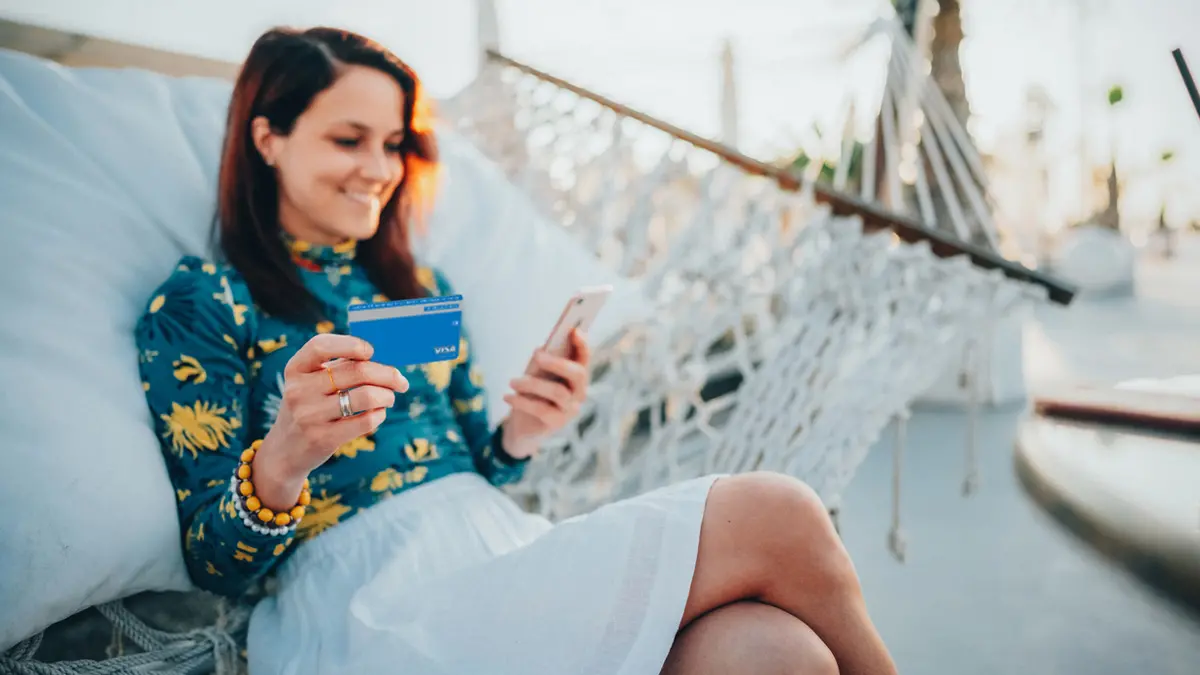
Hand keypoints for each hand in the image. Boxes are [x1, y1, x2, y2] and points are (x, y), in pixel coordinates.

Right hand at [253, 334, 408, 509]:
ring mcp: (309, 415)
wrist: (285, 451)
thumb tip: (381, 360)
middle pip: (357, 371)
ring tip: (389, 398)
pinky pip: (366, 421)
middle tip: (400, 381)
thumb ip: (338, 367)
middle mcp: (298, 390)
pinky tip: (378, 414)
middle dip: (387, 374)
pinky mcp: (323, 438)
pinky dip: (379, 415)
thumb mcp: (310, 383)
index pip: (320, 346)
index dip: (350, 344)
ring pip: (367, 396)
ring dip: (387, 396)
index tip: (370, 352)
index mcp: (296, 369)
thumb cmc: (308, 407)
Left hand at [501, 328, 590, 458]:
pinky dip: (521, 401)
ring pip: (557, 392)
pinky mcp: (557, 423)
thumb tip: (542, 349)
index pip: (584, 358)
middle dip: (557, 362)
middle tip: (537, 355)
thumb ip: (542, 363)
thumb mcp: (536, 375)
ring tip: (512, 381)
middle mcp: (579, 392)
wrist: (524, 426)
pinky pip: (541, 409)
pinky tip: (507, 397)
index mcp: (576, 375)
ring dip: (532, 383)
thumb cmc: (532, 393)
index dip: (582, 345)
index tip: (574, 330)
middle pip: (577, 374)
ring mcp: (570, 409)